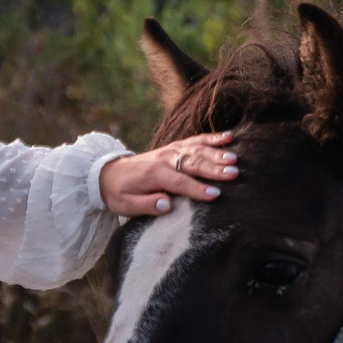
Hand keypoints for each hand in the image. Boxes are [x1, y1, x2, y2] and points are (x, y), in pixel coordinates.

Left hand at [99, 132, 238, 216]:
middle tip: (234, 173)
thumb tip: (166, 205)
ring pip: (197, 149)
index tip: (215, 195)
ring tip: (234, 158)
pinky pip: (195, 140)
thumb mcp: (125, 205)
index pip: (178, 182)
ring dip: (217, 153)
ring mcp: (170, 150)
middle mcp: (164, 158)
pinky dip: (212, 138)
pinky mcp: (175, 147)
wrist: (108, 173)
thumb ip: (146, 205)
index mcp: (153, 174)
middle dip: (214, 168)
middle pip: (192, 163)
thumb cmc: (119, 193)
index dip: (196, 188)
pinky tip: (228, 137)